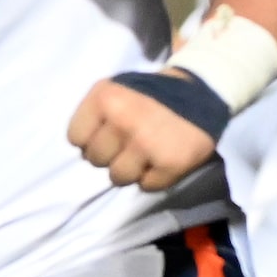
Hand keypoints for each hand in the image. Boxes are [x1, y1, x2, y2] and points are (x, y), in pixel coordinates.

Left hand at [68, 75, 217, 190]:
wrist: (201, 93)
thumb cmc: (150, 95)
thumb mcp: (115, 90)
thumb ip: (95, 115)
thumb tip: (84, 149)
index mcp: (104, 98)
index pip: (76, 138)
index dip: (90, 140)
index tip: (105, 136)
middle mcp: (122, 120)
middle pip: (96, 160)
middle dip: (110, 155)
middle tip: (128, 145)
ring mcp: (146, 144)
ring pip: (118, 177)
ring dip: (130, 170)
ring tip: (145, 155)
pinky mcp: (170, 163)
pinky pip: (146, 186)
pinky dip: (153, 178)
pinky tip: (161, 160)